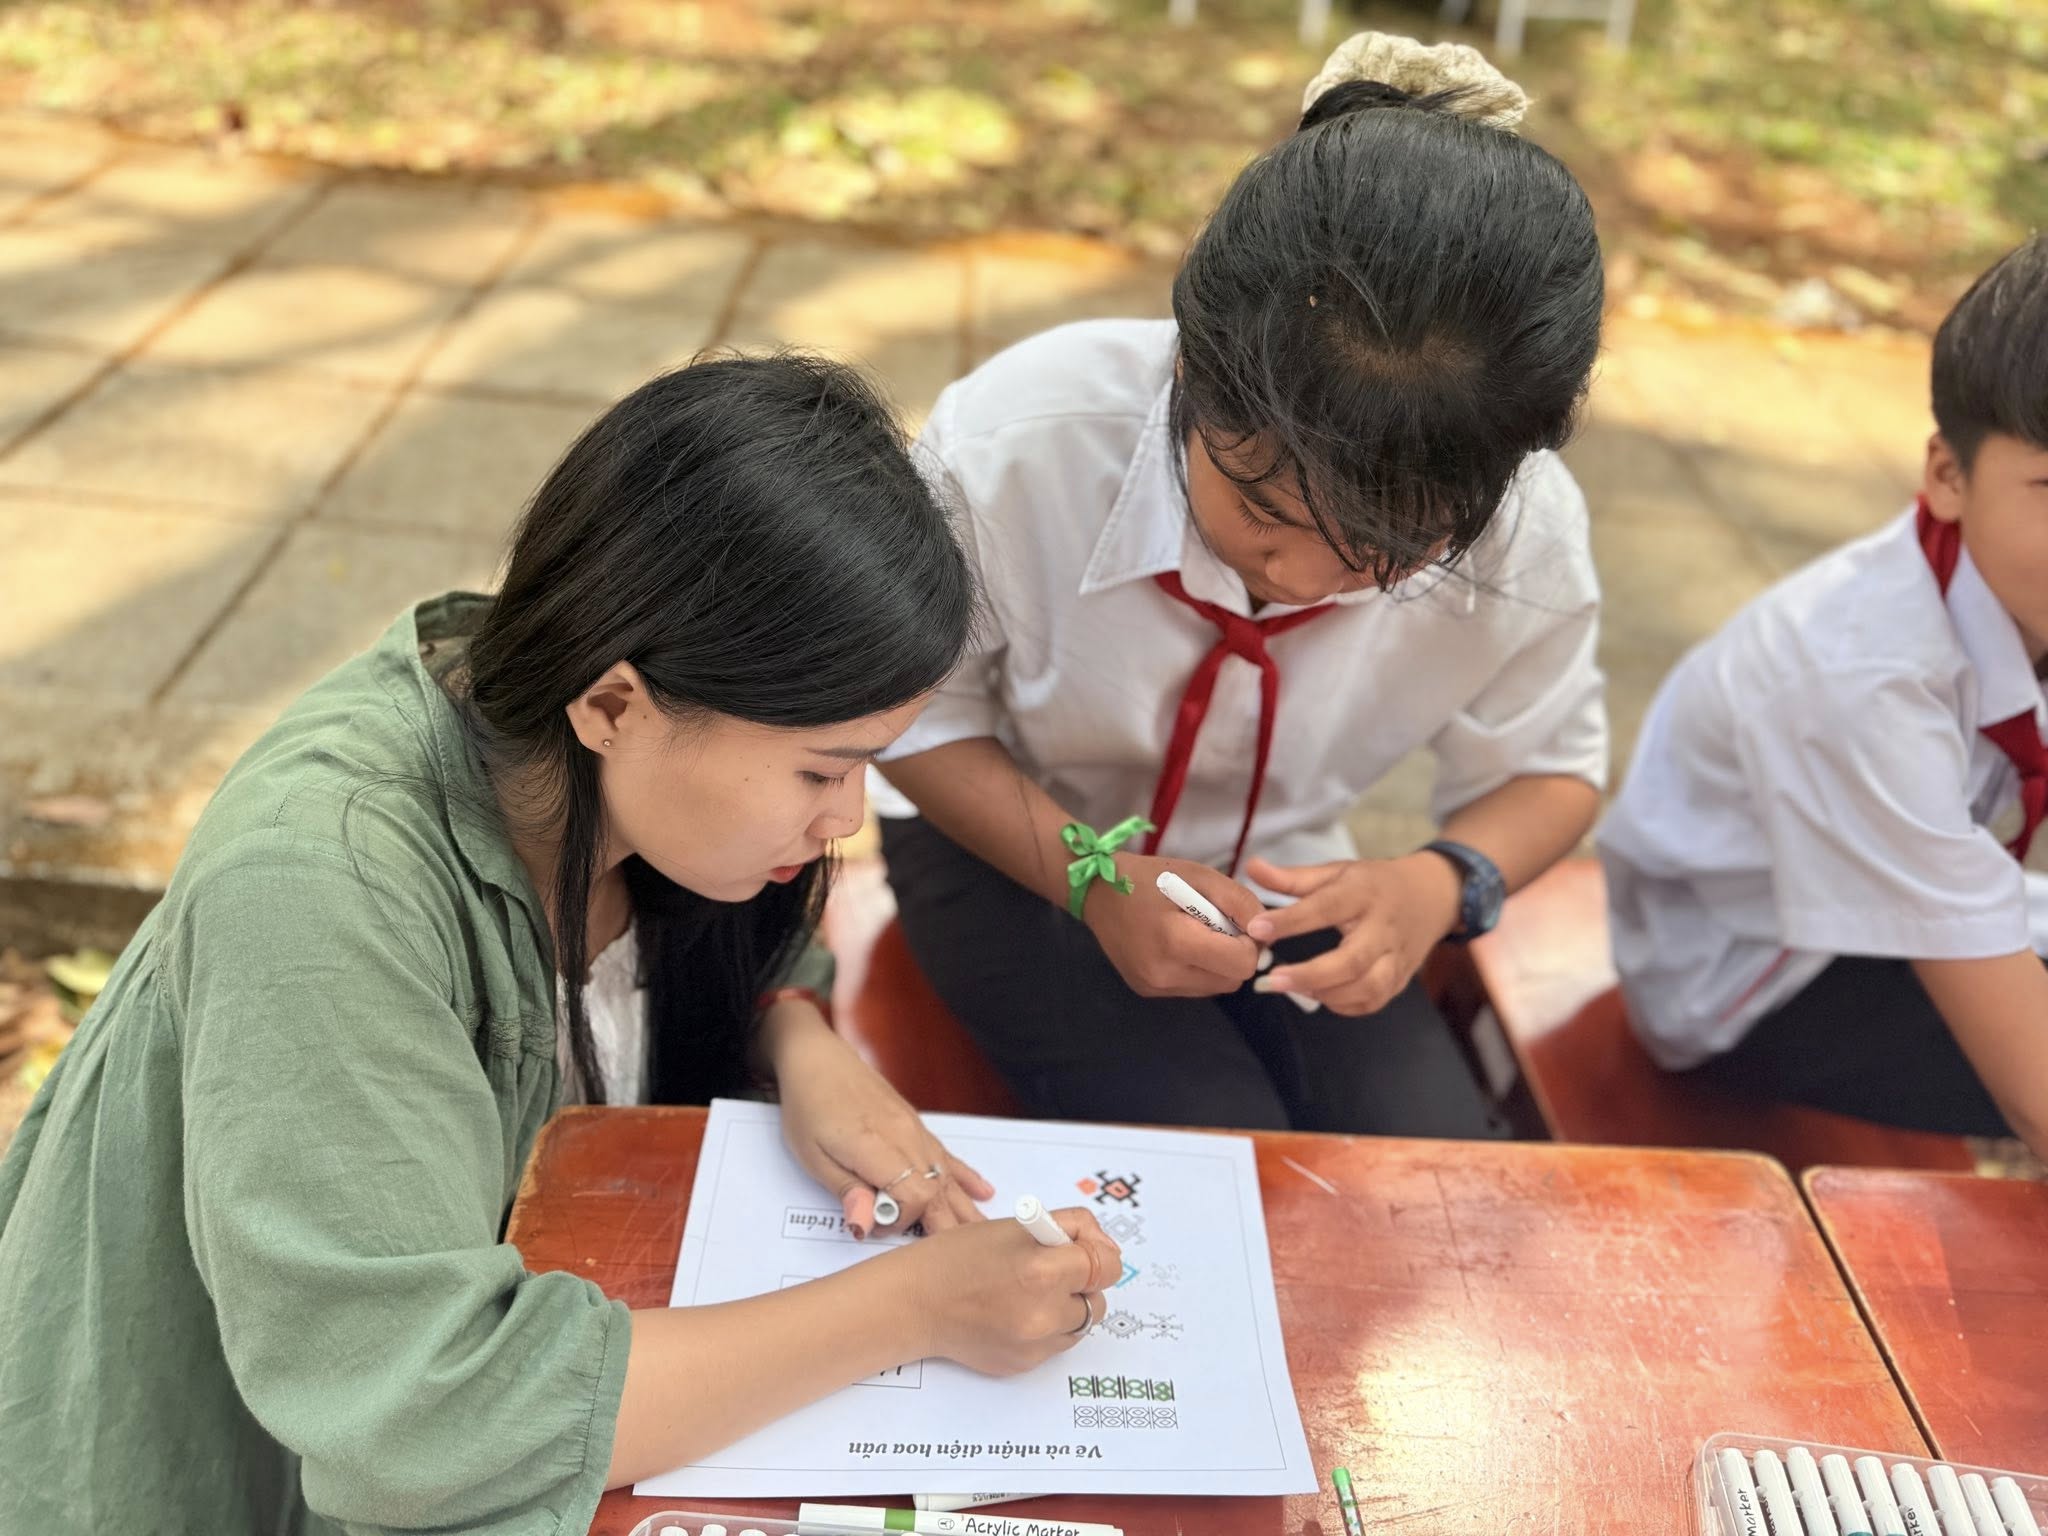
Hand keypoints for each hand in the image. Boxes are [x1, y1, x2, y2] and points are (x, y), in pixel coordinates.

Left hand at [768, 1002, 994, 1236]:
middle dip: (945, 1227)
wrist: (816, 1057)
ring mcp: (915, 1130)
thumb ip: (846, 1191)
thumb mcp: (812, 1155)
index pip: (913, 1196)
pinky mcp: (916, 1125)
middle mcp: (905, 1137)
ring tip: (983, 1240)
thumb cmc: (808, 1106)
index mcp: (877, 1146)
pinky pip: (947, 1155)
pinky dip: (965, 1177)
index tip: (875, 1227)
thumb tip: (866, 1227)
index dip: (901, 1222)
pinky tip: (983, 1193)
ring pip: (947, 1176)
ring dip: (963, 1210)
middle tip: (954, 1263)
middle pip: (938, 1190)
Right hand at [901, 1206, 1122, 1374]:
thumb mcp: (1017, 1225)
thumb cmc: (959, 1257)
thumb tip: (1104, 1248)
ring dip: (1069, 1307)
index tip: (1082, 1249)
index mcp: (1042, 1271)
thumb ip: (1069, 1228)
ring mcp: (1035, 1346)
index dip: (1098, 1253)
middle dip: (1082, 1282)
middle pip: (1099, 1299)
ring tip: (1033, 1293)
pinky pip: (1056, 1344)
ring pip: (1081, 1325)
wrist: (916, 1302)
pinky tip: (1017, 1313)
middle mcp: (1044, 1314)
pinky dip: (1048, 1329)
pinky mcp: (1025, 1365)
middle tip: (1051, 1270)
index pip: (1107, 1266)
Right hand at [1082, 853, 1265, 997]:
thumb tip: (1266, 930)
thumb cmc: (1149, 877)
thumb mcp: (1200, 875)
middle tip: (1218, 926)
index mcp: (1175, 941)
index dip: (1249, 943)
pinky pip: (1193, 987)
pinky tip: (1181, 945)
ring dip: (1218, 964)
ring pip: (1215, 987)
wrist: (1096, 891)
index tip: (1235, 922)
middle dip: (1235, 955)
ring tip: (1197, 933)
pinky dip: (1198, 969)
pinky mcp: (1148, 990)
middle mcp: (1163, 974)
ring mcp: (1153, 987)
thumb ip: (1240, 901)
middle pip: (1232, 980)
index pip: (1241, 964)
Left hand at [1242, 852, 1460, 1015]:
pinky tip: (1319, 994)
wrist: (1432, 895)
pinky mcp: (1401, 978)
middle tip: (1272, 980)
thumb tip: (1251, 868)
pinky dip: (1345, 1005)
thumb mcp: (1337, 872)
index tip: (1257, 928)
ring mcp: (1396, 957)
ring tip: (1292, 986)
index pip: (1325, 907)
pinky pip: (1374, 1001)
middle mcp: (1383, 927)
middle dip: (1310, 973)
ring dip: (1327, 993)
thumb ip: (1293, 877)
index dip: (1291, 920)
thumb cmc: (1375, 884)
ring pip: (1368, 987)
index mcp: (1364, 893)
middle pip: (1352, 960)